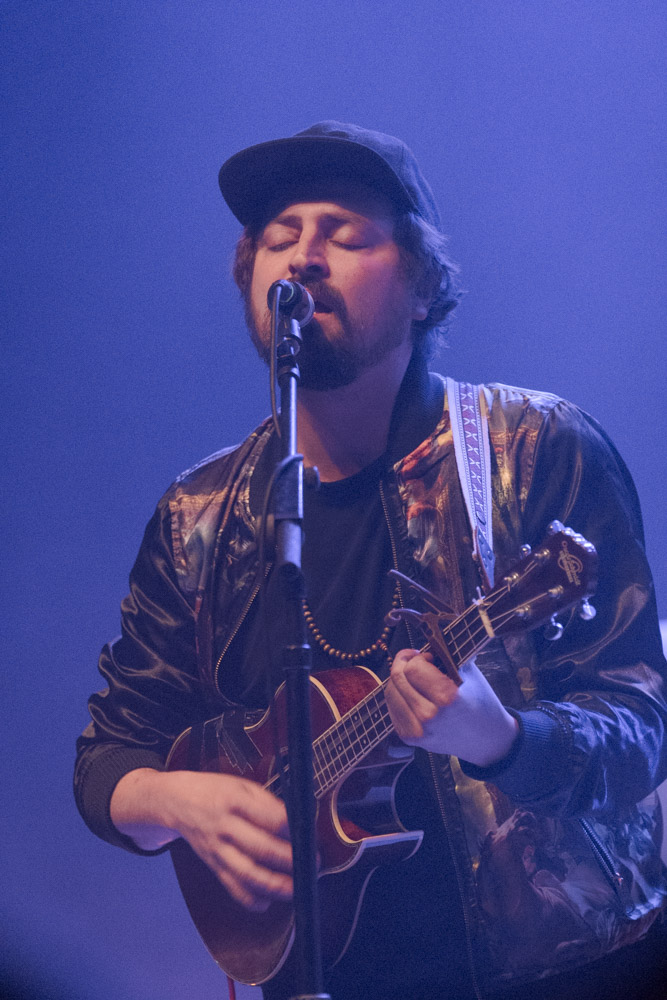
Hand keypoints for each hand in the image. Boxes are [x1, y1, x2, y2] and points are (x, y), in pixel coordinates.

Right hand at [111, 769, 292, 910]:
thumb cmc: (215, 791)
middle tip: (311, 865)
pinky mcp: (213, 865)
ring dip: (275, 886)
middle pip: (262, 849)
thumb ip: (268, 802)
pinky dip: (250, 899)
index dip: (294, 829)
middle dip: (290, 861)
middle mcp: (225, 826)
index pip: (271, 818)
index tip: (309, 834)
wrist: (176, 802)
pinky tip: (266, 901)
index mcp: (235, 800)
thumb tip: (297, 821)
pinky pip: (231, 887)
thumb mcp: (242, 785)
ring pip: (247, 874)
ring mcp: (217, 849)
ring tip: (295, 890)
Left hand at [386, 649, 518, 766]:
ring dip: (400, 679)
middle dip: (403, 663)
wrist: (487, 740)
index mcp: (447, 698)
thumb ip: (447, 655)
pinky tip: (414, 693)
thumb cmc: (480, 702)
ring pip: (391, 692)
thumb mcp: (469, 673)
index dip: (418, 657)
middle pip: (398, 678)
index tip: (428, 656)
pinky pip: (392, 708)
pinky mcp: (410, 739)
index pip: (413, 668)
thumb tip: (427, 636)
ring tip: (416, 677)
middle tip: (416, 659)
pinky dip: (399, 695)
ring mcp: (418, 731)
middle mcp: (429, 717)